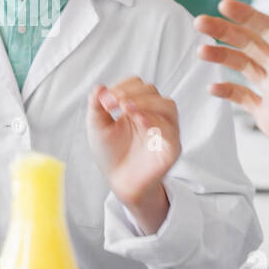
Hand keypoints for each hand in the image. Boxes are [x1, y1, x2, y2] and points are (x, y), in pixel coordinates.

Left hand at [86, 76, 178, 230]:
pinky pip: (171, 130)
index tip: (105, 100)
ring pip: (167, 106)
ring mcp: (165, 130)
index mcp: (138, 106)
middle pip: (152, 91)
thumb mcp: (97, 127)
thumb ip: (96, 106)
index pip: (138, 85)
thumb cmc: (110, 154)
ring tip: (126, 108)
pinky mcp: (171, 148)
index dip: (122, 87)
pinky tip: (139, 121)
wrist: (119, 183)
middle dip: (131, 94)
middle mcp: (154, 115)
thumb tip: (99, 87)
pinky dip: (156, 122)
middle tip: (113, 103)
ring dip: (146, 103)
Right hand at [195, 0, 268, 197]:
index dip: (247, 17)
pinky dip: (226, 91)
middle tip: (200, 23)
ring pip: (243, 67)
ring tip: (200, 52)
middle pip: (250, 44)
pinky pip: (242, 97)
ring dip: (222, 57)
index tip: (224, 5)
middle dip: (225, 32)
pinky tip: (212, 88)